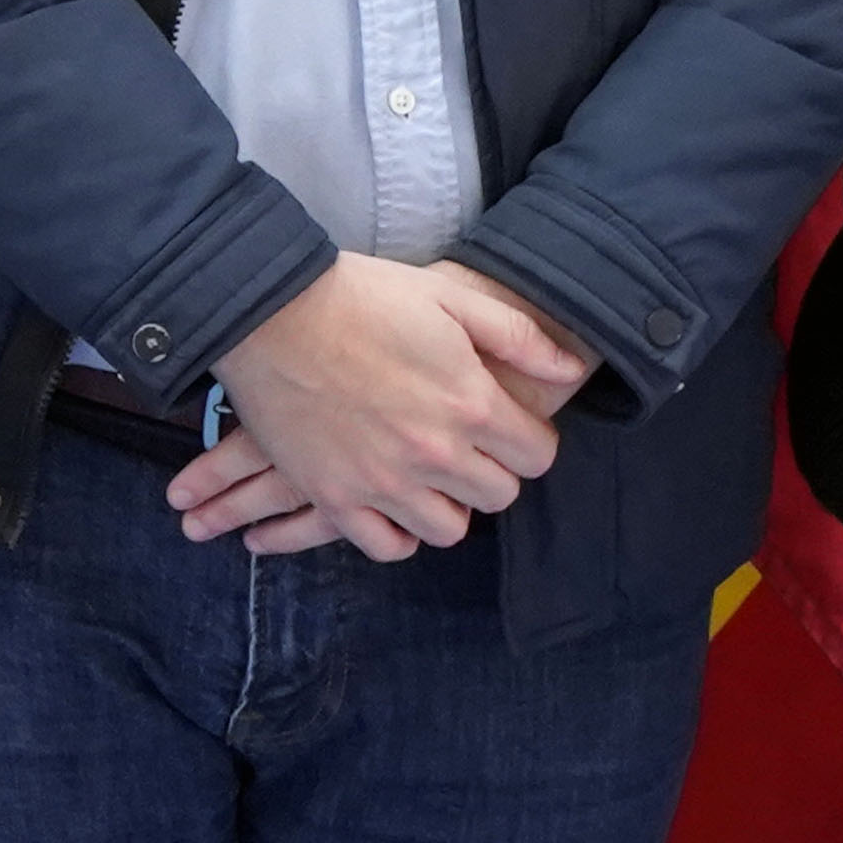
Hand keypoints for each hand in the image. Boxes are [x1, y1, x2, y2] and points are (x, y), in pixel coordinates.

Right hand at [172, 255, 582, 559]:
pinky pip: (387, 546)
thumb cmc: (361, 296)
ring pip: (448, 530)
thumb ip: (518, 335)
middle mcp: (435, 453)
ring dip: (447, 505)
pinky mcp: (334, 496)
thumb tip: (573, 368)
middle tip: (465, 446)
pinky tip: (392, 503)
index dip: (527, 439)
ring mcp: (383, 481)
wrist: (269, 310)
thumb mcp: (449, 295)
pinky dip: (396, 533)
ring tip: (429, 476)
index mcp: (471, 403)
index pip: (537, 456)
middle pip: (498, 496)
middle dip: (491, 471)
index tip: (505, 425)